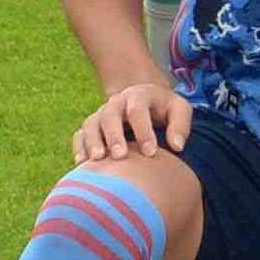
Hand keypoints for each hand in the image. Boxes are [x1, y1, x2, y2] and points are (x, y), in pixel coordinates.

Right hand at [71, 82, 193, 163]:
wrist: (146, 101)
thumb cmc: (165, 110)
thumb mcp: (179, 110)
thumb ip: (180, 126)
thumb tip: (177, 146)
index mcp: (139, 95)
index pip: (138, 111)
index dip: (144, 132)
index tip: (151, 153)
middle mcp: (117, 103)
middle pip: (110, 116)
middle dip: (114, 136)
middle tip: (120, 156)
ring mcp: (101, 113)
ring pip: (91, 124)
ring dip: (92, 142)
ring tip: (97, 160)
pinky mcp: (91, 126)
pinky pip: (80, 134)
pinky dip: (79, 147)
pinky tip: (82, 164)